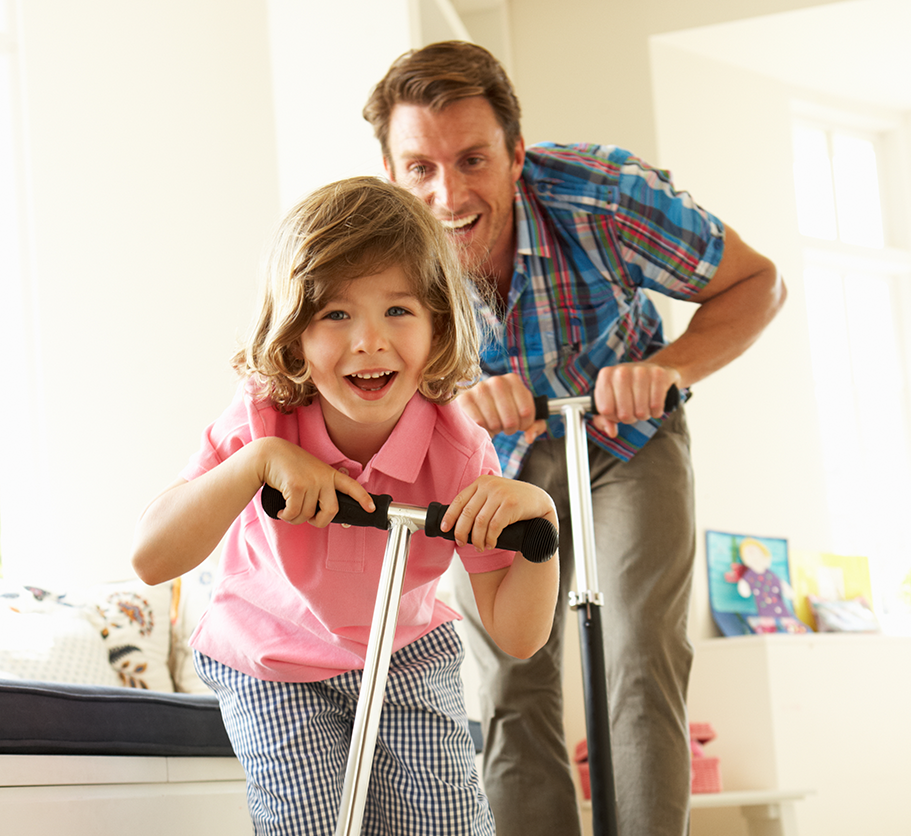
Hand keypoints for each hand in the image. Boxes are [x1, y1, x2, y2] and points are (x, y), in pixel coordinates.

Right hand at [257, 438, 373, 525]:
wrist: (269, 454)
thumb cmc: (289, 466)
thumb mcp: (312, 472)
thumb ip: (321, 488)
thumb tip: (322, 513)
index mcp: (330, 474)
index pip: (352, 486)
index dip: (363, 498)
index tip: (371, 508)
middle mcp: (324, 477)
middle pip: (331, 511)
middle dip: (319, 521)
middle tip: (310, 520)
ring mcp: (311, 481)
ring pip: (308, 515)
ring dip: (295, 518)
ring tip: (288, 510)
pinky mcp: (297, 486)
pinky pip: (294, 513)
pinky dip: (286, 516)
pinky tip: (282, 511)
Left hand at [440, 475, 556, 551]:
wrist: (539, 501)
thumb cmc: (513, 502)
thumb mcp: (494, 495)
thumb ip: (479, 502)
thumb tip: (457, 523)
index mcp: (481, 482)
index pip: (459, 500)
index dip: (449, 516)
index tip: (444, 529)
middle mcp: (489, 486)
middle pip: (467, 513)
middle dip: (461, 532)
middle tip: (461, 543)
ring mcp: (500, 494)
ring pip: (480, 522)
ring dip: (477, 539)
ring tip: (479, 547)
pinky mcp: (511, 504)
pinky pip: (494, 526)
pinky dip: (490, 539)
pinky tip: (490, 544)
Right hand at [458, 373, 546, 443]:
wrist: (478, 405)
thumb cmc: (504, 411)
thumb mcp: (524, 416)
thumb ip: (536, 426)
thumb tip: (529, 437)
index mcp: (513, 380)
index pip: (526, 412)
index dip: (524, 424)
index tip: (520, 423)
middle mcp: (497, 381)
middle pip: (511, 420)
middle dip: (509, 429)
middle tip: (504, 425)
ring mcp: (479, 388)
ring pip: (495, 423)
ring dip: (495, 430)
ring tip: (492, 423)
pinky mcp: (464, 399)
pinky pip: (479, 424)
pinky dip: (482, 430)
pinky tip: (482, 425)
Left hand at [591, 362, 680, 437]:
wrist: (651, 369)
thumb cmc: (628, 388)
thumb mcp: (610, 400)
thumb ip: (604, 419)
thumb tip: (611, 432)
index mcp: (605, 376)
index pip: (606, 411)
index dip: (614, 417)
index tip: (618, 410)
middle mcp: (621, 371)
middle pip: (624, 414)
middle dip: (630, 418)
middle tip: (633, 408)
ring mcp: (641, 371)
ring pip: (641, 412)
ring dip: (644, 415)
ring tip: (643, 404)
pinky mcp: (658, 375)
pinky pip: (656, 407)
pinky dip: (656, 411)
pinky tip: (653, 402)